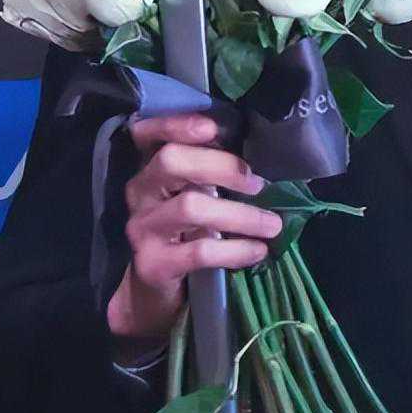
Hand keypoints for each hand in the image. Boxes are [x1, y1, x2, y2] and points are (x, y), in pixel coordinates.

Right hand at [107, 113, 282, 351]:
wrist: (155, 288)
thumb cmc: (184, 227)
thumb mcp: (193, 192)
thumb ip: (211, 169)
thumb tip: (261, 152)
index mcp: (149, 166)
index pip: (149, 133)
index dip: (176, 124)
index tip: (212, 127)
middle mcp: (139, 192)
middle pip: (171, 161)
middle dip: (221, 166)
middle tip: (258, 183)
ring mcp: (142, 228)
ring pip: (191, 207)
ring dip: (240, 215)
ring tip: (273, 224)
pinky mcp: (152, 264)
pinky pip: (199, 251)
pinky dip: (235, 250)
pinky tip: (258, 250)